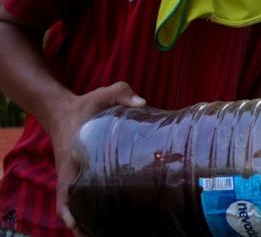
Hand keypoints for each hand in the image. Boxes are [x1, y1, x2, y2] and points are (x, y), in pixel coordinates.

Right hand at [48, 82, 145, 234]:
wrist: (62, 110)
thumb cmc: (86, 104)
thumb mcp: (103, 94)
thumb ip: (121, 93)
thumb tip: (143, 103)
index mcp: (73, 155)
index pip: (65, 187)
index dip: (68, 207)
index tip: (75, 222)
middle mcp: (70, 171)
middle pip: (71, 205)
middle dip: (83, 223)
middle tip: (102, 235)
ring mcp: (74, 177)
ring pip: (77, 206)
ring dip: (88, 222)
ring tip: (108, 235)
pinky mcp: (80, 177)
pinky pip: (81, 199)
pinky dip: (88, 212)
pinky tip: (107, 224)